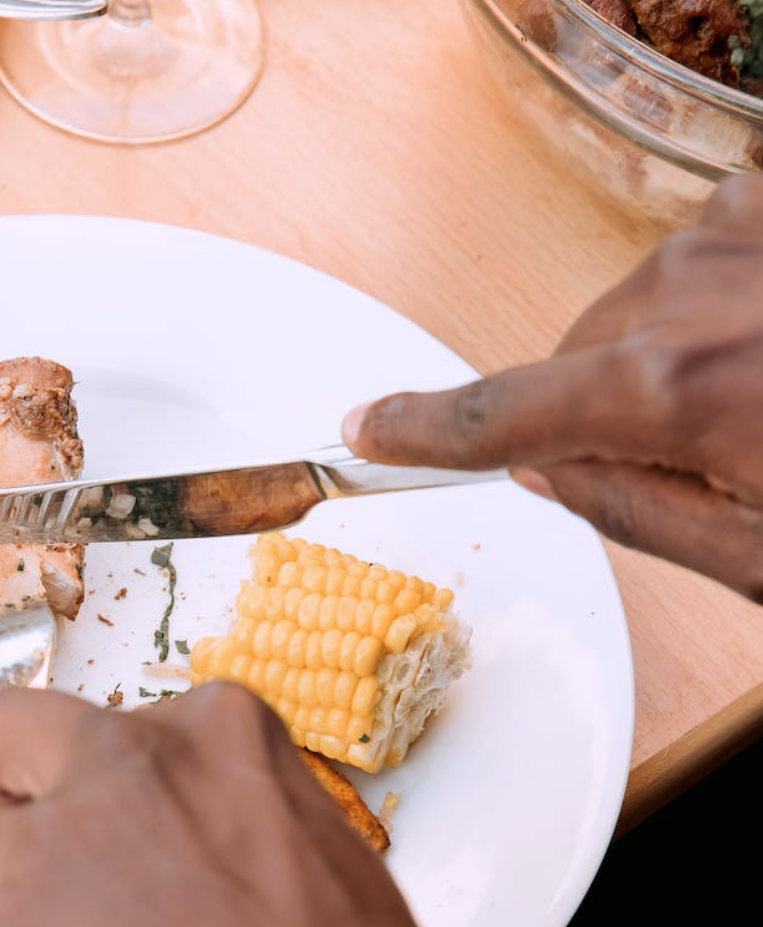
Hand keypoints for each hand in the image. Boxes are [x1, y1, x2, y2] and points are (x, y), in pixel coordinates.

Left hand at [0, 685, 526, 926]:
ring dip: (29, 920)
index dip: (104, 781)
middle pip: (12, 738)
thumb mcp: (317, 858)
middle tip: (64, 873)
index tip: (112, 824)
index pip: (113, 721)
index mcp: (213, 728)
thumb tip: (177, 835)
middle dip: (21, 792)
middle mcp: (117, 761)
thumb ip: (225, 815)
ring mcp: (44, 847)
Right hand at [343, 174, 762, 601]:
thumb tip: (546, 468)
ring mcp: (722, 238)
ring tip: (755, 400)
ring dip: (663, 366)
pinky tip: (762, 348)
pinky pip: (678, 278)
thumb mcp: (754, 550)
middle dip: (609, 419)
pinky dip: (701, 318)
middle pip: (571, 372)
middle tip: (709, 458)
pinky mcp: (755, 212)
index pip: (499, 417)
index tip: (366, 430)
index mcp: (674, 387)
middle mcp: (684, 292)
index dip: (422, 432)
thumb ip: (629, 510)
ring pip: (623, 324)